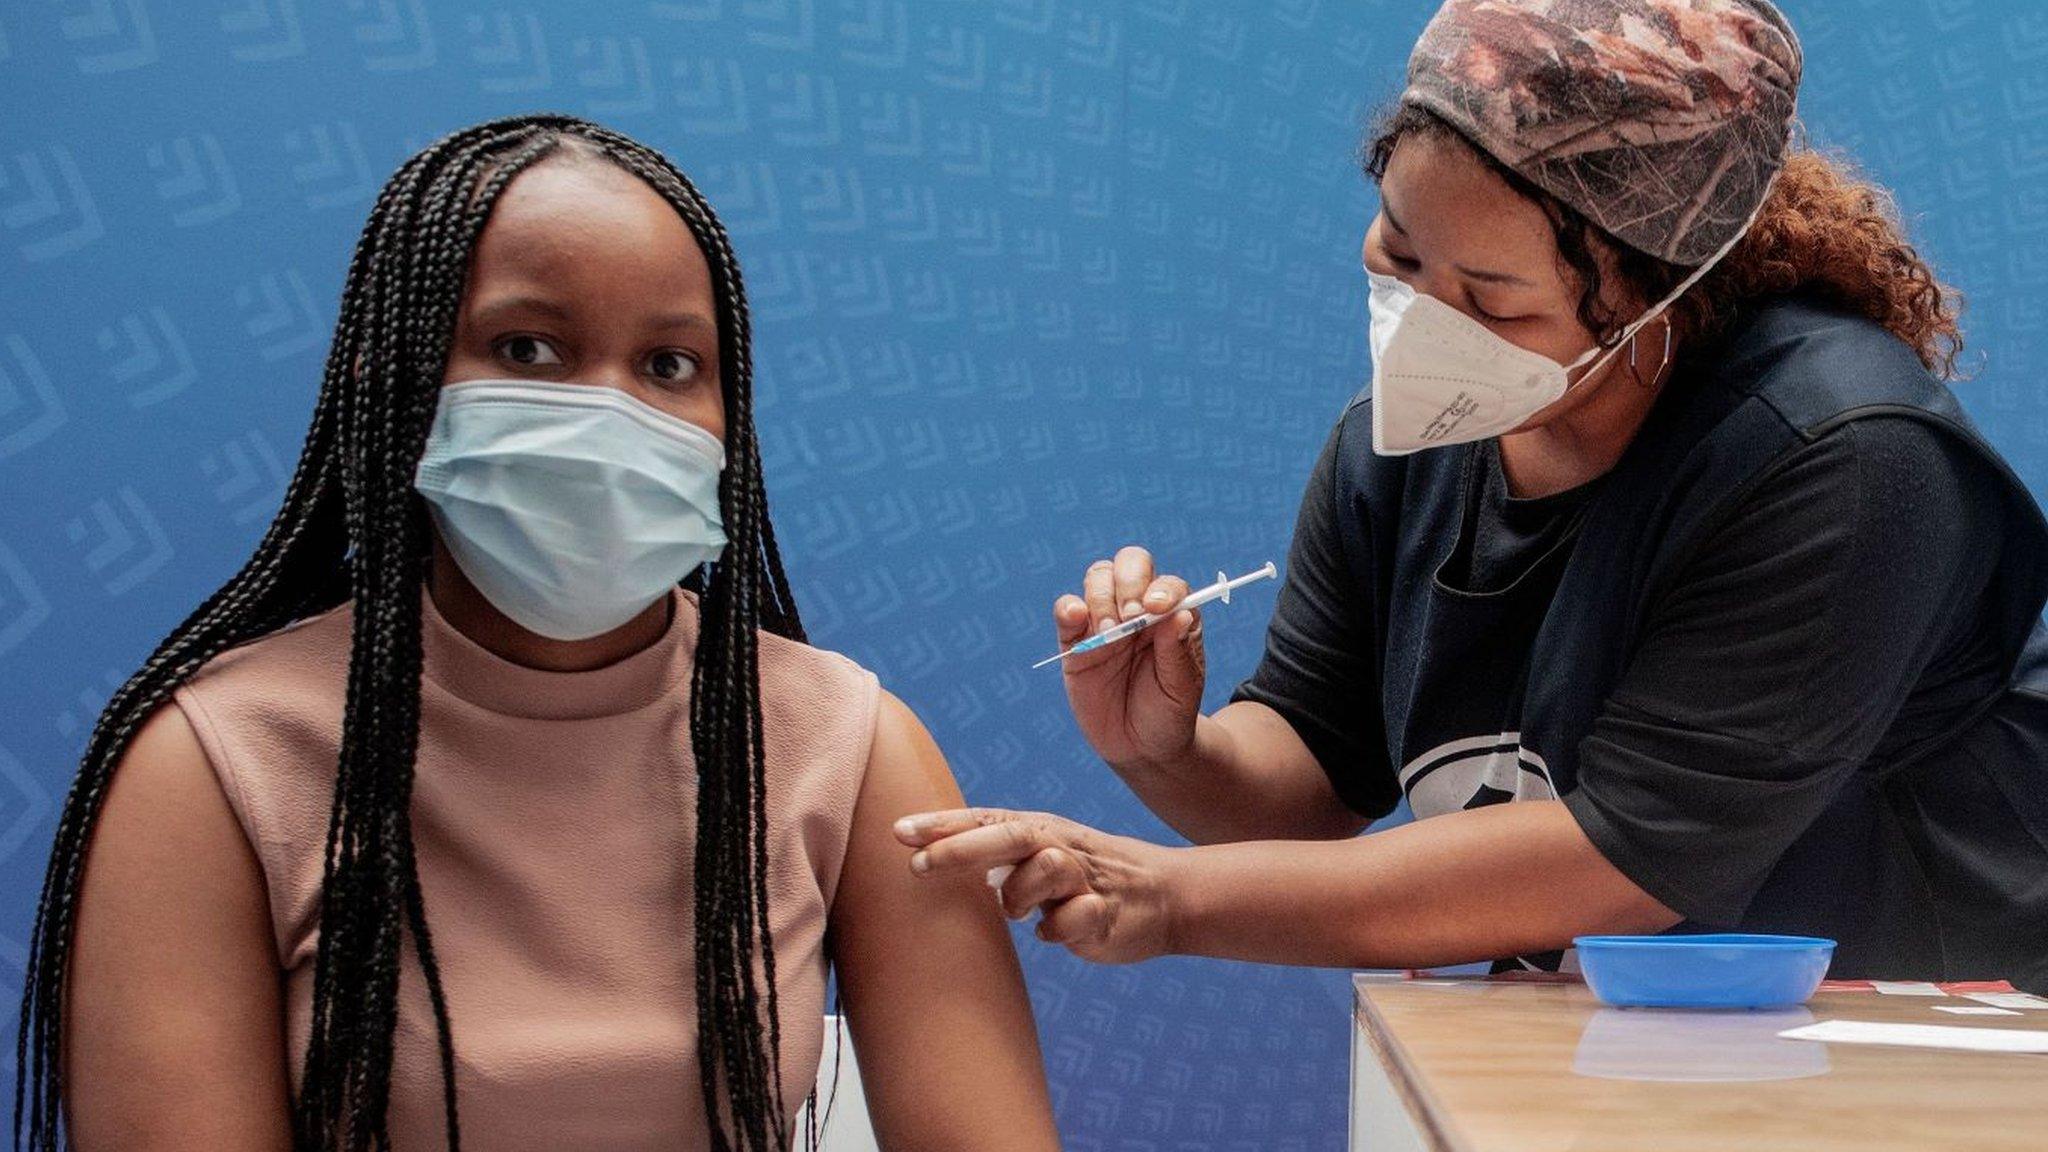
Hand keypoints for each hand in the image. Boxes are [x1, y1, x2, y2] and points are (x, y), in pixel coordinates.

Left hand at [894, 808, 1178, 964]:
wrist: (1163, 896)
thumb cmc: (1084, 877)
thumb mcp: (1038, 857)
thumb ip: (992, 858)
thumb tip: (930, 862)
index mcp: (1037, 830)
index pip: (983, 820)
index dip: (941, 825)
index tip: (897, 831)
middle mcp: (1059, 844)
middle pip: (1009, 835)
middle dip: (960, 848)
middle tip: (916, 865)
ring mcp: (1086, 877)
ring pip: (1047, 868)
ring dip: (1020, 894)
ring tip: (1015, 912)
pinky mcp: (1106, 912)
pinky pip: (1075, 919)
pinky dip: (1059, 930)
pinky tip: (1057, 932)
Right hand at [1053, 546, 1206, 771]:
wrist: (1140, 748)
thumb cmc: (1169, 713)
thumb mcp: (1182, 688)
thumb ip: (1177, 651)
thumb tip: (1180, 614)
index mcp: (1171, 616)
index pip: (1167, 583)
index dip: (1161, 588)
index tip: (1155, 609)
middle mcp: (1139, 610)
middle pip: (1130, 565)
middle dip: (1128, 583)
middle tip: (1129, 618)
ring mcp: (1105, 622)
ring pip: (1097, 578)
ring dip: (1101, 597)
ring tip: (1109, 635)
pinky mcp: (1076, 641)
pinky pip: (1066, 610)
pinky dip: (1068, 607)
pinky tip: (1076, 618)